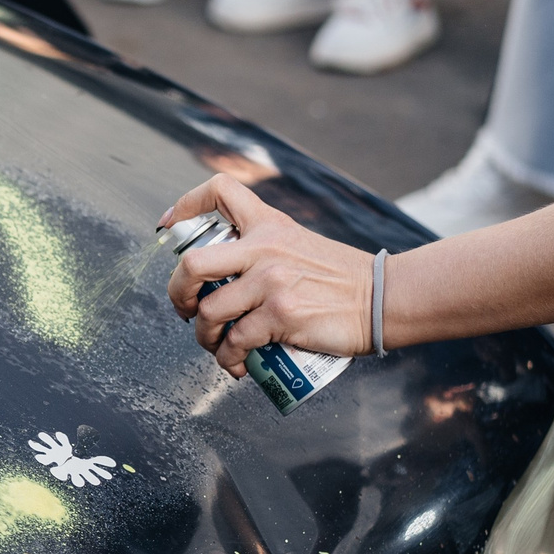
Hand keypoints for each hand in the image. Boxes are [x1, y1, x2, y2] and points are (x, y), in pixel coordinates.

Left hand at [160, 176, 374, 376]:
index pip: (220, 190)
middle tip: (184, 308)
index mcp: (268, 225)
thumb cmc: (341, 279)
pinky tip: (238, 364)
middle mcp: (265, 249)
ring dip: (204, 337)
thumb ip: (263, 251)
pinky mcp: (281, 315)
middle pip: (192, 264)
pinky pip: (236, 341)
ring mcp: (271, 282)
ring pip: (209, 312)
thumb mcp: (299, 245)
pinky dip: (229, 358)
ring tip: (216, 345)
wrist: (384, 298)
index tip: (169, 227)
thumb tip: (221, 282)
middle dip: (176, 293)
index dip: (186, 204)